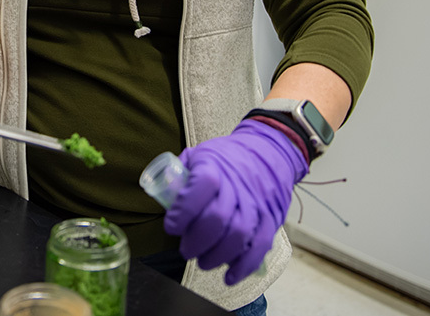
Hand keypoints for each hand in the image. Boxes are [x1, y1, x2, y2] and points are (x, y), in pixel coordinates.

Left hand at [164, 119, 307, 284]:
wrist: (268, 152)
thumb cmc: (227, 158)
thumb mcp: (200, 153)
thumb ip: (180, 172)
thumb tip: (160, 191)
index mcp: (215, 165)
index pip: (200, 186)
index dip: (183, 211)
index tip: (171, 226)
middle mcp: (238, 185)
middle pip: (216, 218)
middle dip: (196, 241)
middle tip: (185, 250)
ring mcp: (256, 204)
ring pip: (237, 236)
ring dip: (216, 256)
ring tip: (203, 261)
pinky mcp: (270, 220)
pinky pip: (259, 247)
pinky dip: (244, 266)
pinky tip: (229, 276)